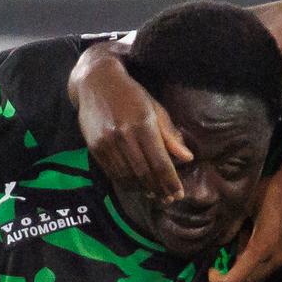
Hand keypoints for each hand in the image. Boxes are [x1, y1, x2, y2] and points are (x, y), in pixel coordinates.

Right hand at [75, 48, 190, 202]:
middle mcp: (123, 135)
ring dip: (142, 189)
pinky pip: (112, 173)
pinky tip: (136, 186)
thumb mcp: (154, 109)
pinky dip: (126, 183)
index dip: (170, 182)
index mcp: (142, 124)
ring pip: (127, 177)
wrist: (96, 82)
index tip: (179, 194)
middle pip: (144, 173)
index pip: (160, 163)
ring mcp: (106, 143)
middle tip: (168, 199)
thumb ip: (170, 135)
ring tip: (154, 194)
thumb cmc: (131, 94)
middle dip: (158, 189)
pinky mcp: (94, 148)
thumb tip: (187, 158)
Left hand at [210, 116, 281, 281]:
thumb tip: (219, 243)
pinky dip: (269, 259)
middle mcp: (279, 259)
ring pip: (267, 274)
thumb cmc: (275, 188)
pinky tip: (270, 237)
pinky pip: (281, 264)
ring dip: (254, 266)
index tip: (213, 272)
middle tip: (231, 255)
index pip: (236, 281)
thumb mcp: (246, 205)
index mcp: (262, 247)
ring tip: (252, 239)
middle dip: (237, 274)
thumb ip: (231, 228)